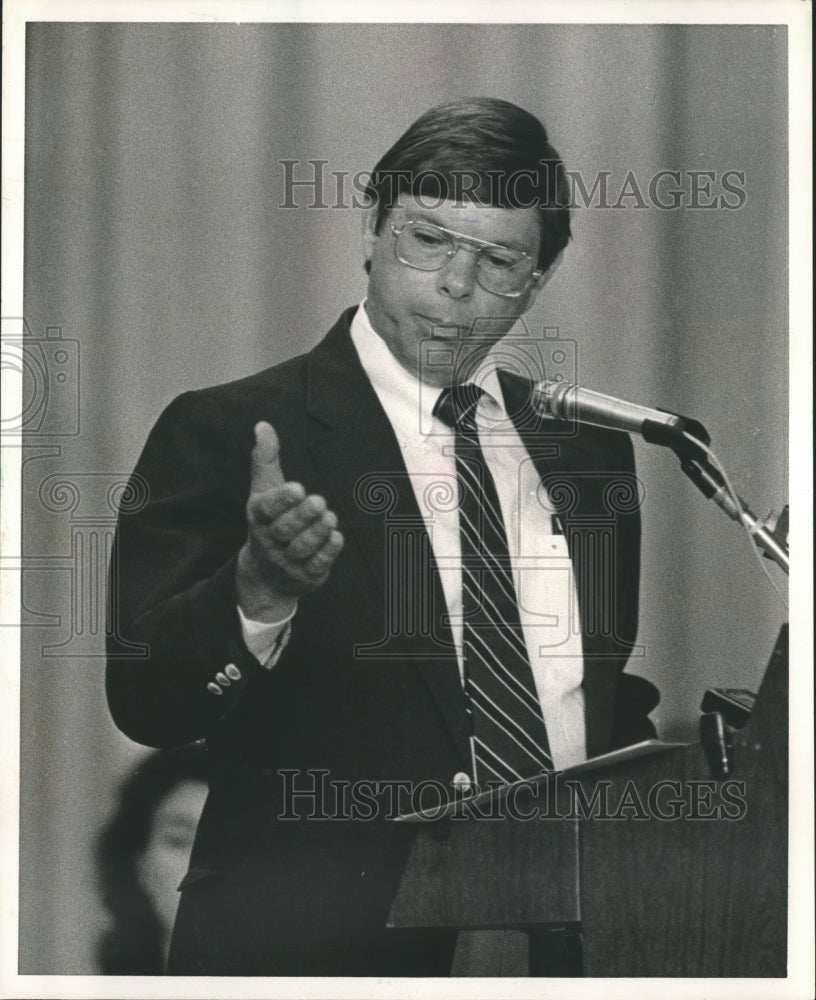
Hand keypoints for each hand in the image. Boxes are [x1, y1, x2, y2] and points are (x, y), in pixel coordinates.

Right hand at [236, 422, 343, 620]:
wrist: (266, 575)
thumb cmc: (269, 522)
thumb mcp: (263, 491)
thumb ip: (265, 459)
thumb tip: (263, 425)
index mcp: (258, 518)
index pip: (266, 509)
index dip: (281, 499)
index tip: (298, 487)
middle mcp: (269, 542)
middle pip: (284, 530)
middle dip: (302, 516)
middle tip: (319, 502)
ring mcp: (287, 562)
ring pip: (302, 548)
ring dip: (317, 532)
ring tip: (330, 517)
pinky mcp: (305, 576)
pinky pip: (316, 565)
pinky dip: (327, 552)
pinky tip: (336, 538)